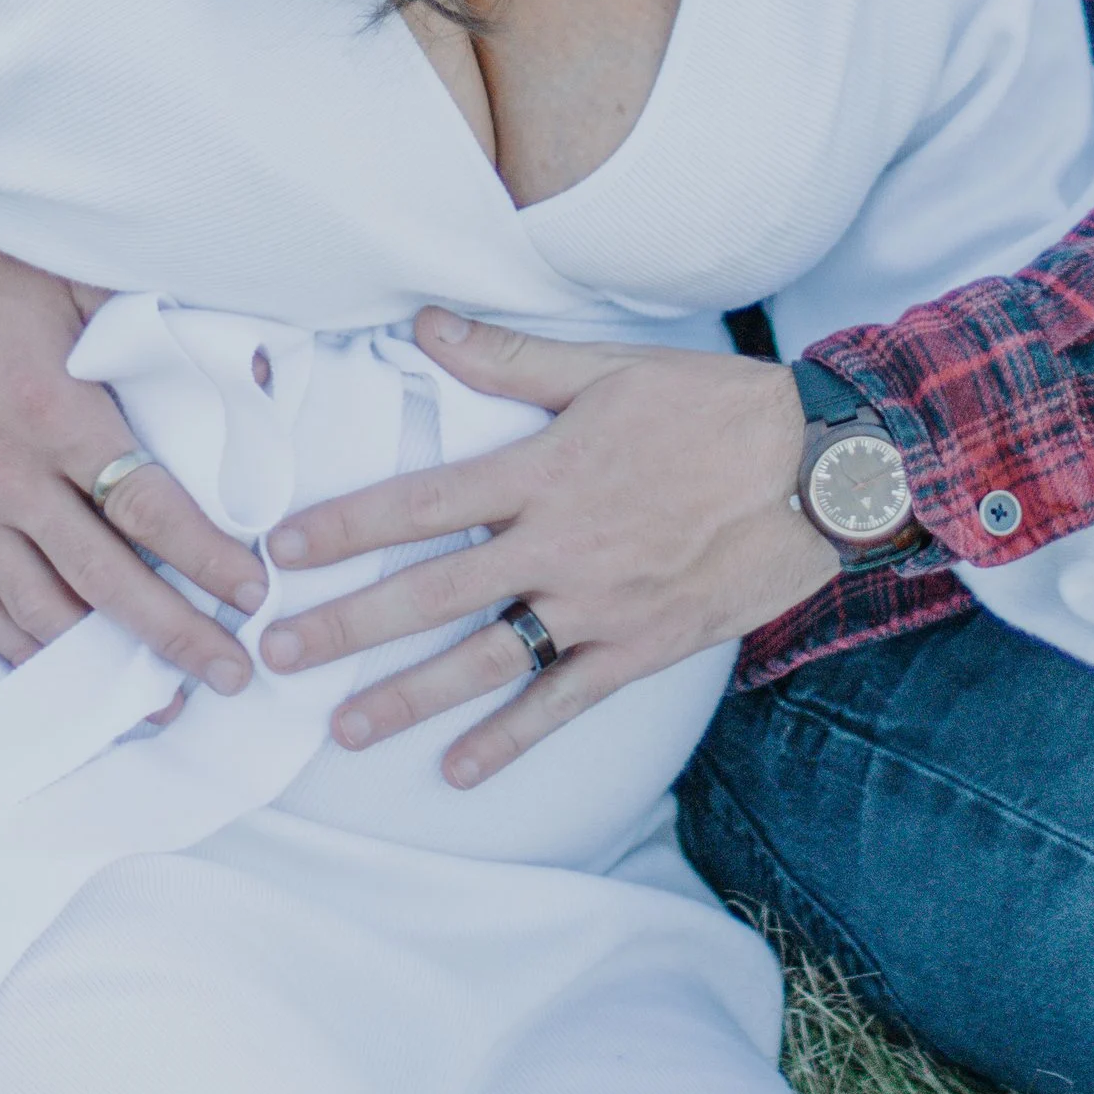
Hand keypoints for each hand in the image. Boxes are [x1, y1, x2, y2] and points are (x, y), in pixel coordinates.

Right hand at [0, 224, 264, 688]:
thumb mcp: (73, 281)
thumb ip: (153, 332)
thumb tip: (249, 369)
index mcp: (54, 414)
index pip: (148, 505)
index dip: (205, 556)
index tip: (253, 592)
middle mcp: (8, 477)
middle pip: (105, 577)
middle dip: (173, 632)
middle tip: (229, 673)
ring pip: (38, 608)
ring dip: (98, 660)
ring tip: (155, 697)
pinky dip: (19, 645)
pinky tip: (59, 672)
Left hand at [258, 311, 838, 783]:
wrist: (818, 469)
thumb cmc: (715, 409)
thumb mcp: (610, 369)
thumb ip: (510, 358)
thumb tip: (423, 324)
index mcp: (544, 469)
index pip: (422, 500)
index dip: (346, 525)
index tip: (281, 550)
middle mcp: (558, 544)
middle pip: (432, 591)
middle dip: (347, 627)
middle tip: (275, 656)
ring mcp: (598, 604)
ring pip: (485, 659)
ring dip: (408, 697)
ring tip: (343, 729)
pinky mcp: (640, 647)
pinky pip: (562, 701)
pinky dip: (510, 739)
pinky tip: (458, 769)